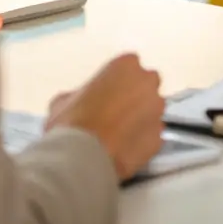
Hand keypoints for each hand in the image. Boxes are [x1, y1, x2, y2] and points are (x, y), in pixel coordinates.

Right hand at [45, 53, 164, 181]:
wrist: (81, 158)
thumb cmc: (71, 124)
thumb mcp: (63, 101)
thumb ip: (79, 94)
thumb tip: (76, 102)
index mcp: (126, 65)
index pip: (128, 67)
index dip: (117, 83)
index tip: (107, 95)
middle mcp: (147, 82)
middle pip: (146, 86)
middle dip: (135, 97)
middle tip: (115, 114)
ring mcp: (156, 111)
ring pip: (152, 112)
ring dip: (140, 121)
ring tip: (118, 136)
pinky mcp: (158, 137)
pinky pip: (152, 138)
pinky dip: (141, 144)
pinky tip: (123, 152)